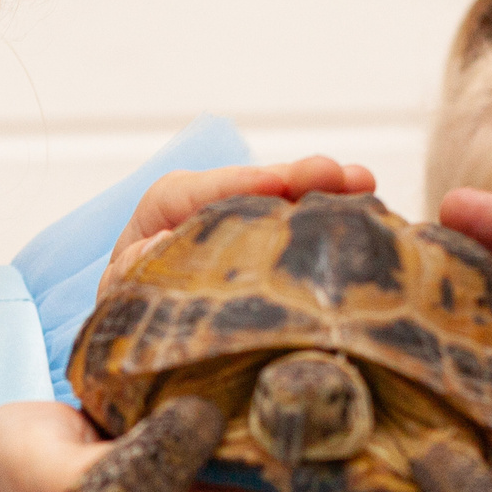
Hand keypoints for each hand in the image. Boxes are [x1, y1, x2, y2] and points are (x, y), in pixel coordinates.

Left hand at [100, 157, 377, 299]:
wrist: (147, 319)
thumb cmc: (134, 296)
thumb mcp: (123, 284)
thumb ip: (132, 266)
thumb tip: (157, 247)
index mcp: (169, 204)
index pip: (206, 190)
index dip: (243, 184)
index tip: (276, 183)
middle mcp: (216, 201)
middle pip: (260, 185)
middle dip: (299, 178)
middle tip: (341, 173)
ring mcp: (250, 217)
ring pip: (290, 200)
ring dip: (328, 192)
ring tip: (364, 182)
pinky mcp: (274, 239)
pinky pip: (304, 226)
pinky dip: (334, 218)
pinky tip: (368, 214)